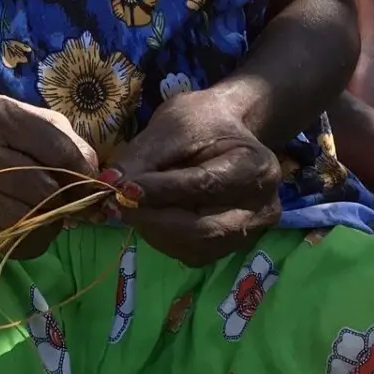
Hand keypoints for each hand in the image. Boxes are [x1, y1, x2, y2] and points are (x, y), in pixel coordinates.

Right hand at [0, 95, 100, 257]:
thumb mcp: (25, 115)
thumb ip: (64, 139)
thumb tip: (99, 176)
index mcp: (4, 118)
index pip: (60, 153)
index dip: (87, 174)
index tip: (97, 184)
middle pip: (46, 191)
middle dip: (70, 201)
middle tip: (76, 201)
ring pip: (30, 220)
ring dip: (52, 222)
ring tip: (54, 212)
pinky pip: (10, 240)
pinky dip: (32, 239)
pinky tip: (35, 225)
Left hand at [109, 89, 280, 266]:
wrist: (229, 130)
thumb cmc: (203, 121)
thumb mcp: (174, 125)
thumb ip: (145, 155)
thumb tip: (111, 183)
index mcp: (257, 168)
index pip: (204, 186)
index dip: (161, 191)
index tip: (124, 188)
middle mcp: (262, 208)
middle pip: (203, 227)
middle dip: (154, 219)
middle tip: (117, 205)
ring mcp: (250, 233)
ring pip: (196, 246)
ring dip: (154, 231)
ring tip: (127, 209)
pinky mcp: (230, 246)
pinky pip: (193, 252)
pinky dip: (163, 239)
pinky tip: (147, 218)